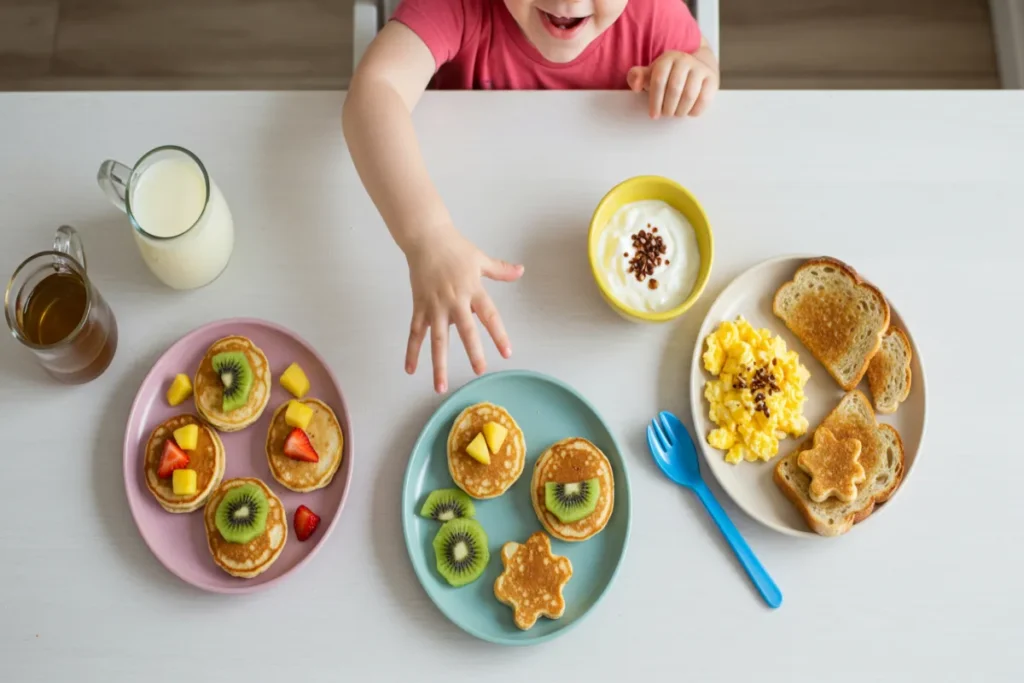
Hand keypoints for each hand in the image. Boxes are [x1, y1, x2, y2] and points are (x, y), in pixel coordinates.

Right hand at [404, 226, 523, 392]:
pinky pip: (415, 333)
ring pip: (437, 340)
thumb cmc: (455, 248)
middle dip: (473, 352)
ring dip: (438, 364)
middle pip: (465, 331)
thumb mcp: (480, 259)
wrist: (426, 238)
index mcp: (472, 290)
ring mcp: (435, 306)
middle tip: (479, 371)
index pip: (489, 316)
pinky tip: (410, 369)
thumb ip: (500, 269)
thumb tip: (521, 271)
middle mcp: (454, 301)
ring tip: (440, 386)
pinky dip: (411, 352)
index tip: (507, 352)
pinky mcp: (419, 307)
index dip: (499, 334)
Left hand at [627, 50, 718, 118]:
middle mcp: (685, 60)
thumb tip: (636, 85)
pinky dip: (693, 111)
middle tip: (666, 114)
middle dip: (668, 107)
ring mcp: (700, 69)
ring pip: (689, 95)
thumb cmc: (668, 75)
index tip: (653, 115)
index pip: (658, 81)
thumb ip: (637, 77)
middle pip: (674, 89)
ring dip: (680, 111)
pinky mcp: (712, 79)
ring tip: (676, 113)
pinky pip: (703, 100)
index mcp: (667, 58)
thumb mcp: (650, 74)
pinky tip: (688, 111)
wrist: (696, 67)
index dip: (655, 101)